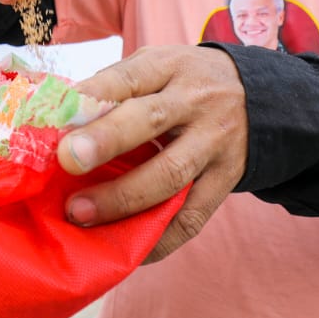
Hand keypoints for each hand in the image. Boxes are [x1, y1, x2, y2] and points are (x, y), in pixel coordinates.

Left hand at [56, 45, 247, 262]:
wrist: (260, 99)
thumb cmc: (183, 83)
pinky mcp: (225, 182)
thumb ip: (114, 90)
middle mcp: (194, 103)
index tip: (59, 117)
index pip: (129, 77)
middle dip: (106, 141)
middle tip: (67, 160)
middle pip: (149, 121)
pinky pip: (192, 217)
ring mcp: (213, 144)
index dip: (93, 96)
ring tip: (81, 214)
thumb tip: (59, 123)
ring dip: (122, 198)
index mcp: (169, 68)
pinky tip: (126, 250)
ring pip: (170, 174)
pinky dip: (158, 239)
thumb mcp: (156, 67)